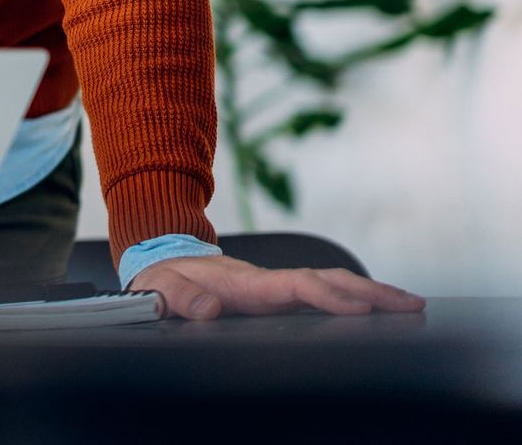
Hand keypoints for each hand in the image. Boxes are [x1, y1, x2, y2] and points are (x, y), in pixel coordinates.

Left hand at [130, 253, 424, 320]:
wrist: (160, 259)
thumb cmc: (161, 279)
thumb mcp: (158, 289)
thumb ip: (179, 299)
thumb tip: (208, 310)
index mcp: (242, 283)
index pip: (291, 287)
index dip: (325, 297)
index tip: (357, 310)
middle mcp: (266, 282)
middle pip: (325, 282)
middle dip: (369, 293)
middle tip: (411, 305)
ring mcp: (275, 287)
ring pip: (330, 285)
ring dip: (370, 294)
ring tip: (412, 306)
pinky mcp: (278, 295)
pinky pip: (322, 294)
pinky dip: (354, 298)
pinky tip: (379, 311)